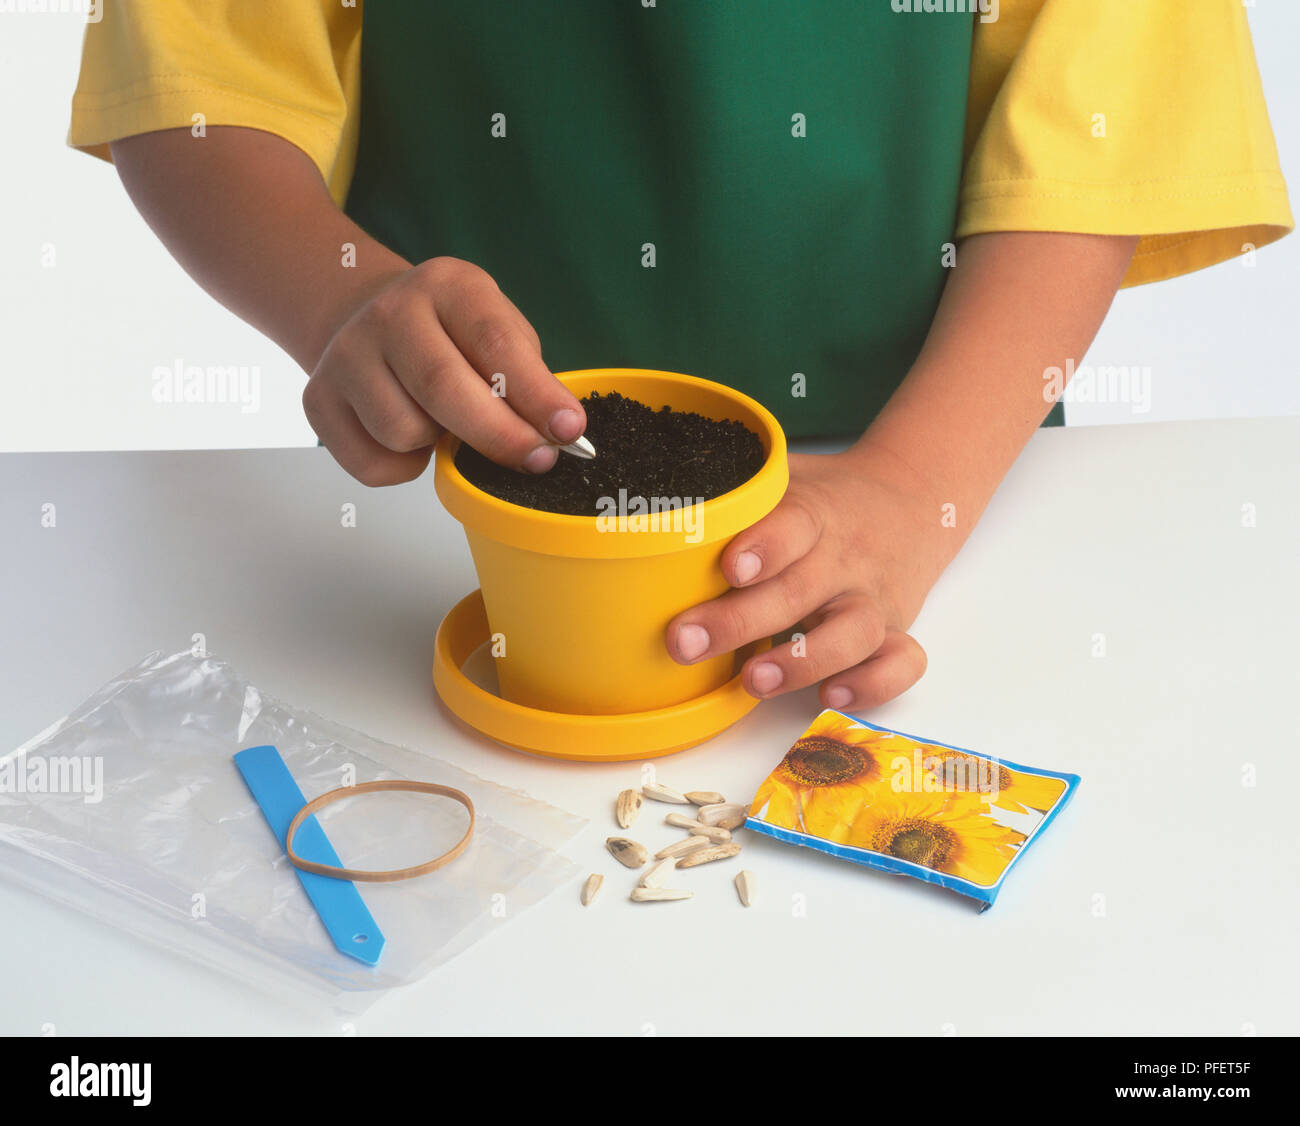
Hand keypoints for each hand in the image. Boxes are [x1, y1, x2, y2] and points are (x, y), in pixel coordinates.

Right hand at [303, 257, 585, 485]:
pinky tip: (412, 439)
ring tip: (446, 425)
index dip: (536, 393)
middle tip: (537, 460)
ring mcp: (345, 355)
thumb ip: (528, 377)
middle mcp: (389, 313)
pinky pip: (373, 463)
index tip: (569, 430)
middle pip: (443, 388)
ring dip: (439, 445)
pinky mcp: (318, 400)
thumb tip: (560, 434)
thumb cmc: (452, 336)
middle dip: (500, 436)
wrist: (366, 320)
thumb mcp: (499, 331)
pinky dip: (404, 468)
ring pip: (403, 432)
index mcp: (447, 285)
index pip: (494, 341)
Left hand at [666, 444, 951, 710]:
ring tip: (754, 681)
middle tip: (685, 642)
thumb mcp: (785, 479)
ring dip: (803, 661)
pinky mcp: (897, 629)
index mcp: (816, 514)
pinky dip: (873, 684)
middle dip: (740, 621)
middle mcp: (846, 558)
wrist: (913, 499)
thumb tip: (653, 509)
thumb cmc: (825, 498)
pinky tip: (832, 696)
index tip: (728, 567)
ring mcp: (874, 597)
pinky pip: (902, 662)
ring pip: (853, 632)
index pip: (795, 525)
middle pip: (801, 590)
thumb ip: (736, 495)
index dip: (765, 546)